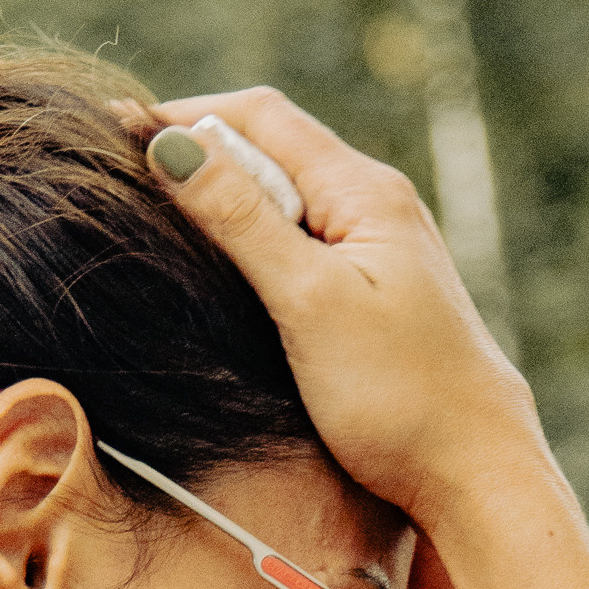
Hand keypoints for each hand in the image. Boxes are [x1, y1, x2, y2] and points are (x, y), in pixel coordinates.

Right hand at [134, 88, 539, 527]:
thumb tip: (172, 145)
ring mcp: (377, 249)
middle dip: (197, 150)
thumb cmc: (401, 396)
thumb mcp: (310, 301)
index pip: (259, 116)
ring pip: (283, 198)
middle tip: (121, 178)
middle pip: (270, 149)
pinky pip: (299, 243)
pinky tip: (218, 274)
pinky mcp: (373, 294)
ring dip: (220, 199)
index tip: (111, 131)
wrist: (477, 474)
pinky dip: (249, 243)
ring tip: (154, 219)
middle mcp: (374, 205)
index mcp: (364, 190)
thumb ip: (241, 220)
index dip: (183, 114)